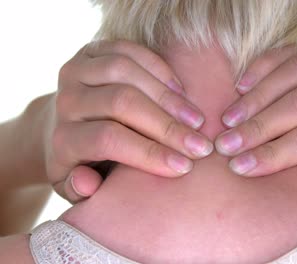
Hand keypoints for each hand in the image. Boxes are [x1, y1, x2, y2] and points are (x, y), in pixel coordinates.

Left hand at [45, 40, 212, 202]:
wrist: (65, 124)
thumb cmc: (85, 162)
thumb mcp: (78, 187)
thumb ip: (82, 189)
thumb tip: (88, 182)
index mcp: (63, 139)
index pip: (107, 140)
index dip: (149, 152)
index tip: (185, 167)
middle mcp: (66, 101)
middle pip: (121, 103)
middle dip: (167, 125)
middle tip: (202, 146)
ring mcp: (76, 71)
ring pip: (125, 71)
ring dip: (167, 96)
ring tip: (197, 119)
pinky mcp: (91, 51)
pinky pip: (128, 50)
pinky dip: (159, 68)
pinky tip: (182, 91)